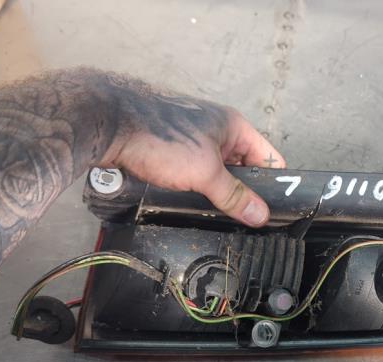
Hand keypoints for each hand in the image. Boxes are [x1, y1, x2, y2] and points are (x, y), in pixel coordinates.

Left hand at [102, 101, 284, 226]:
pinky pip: (195, 172)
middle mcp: (216, 128)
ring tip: (217, 212)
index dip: (274, 183)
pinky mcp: (172, 149)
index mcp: (233, 125)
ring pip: (217, 171)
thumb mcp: (205, 172)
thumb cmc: (160, 135)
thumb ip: (234, 195)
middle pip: (242, 167)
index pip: (268, 157)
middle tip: (244, 217)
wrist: (108, 124)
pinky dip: (197, 187)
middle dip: (243, 191)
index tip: (272, 209)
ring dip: (217, 190)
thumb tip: (259, 214)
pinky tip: (193, 202)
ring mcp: (193, 138)